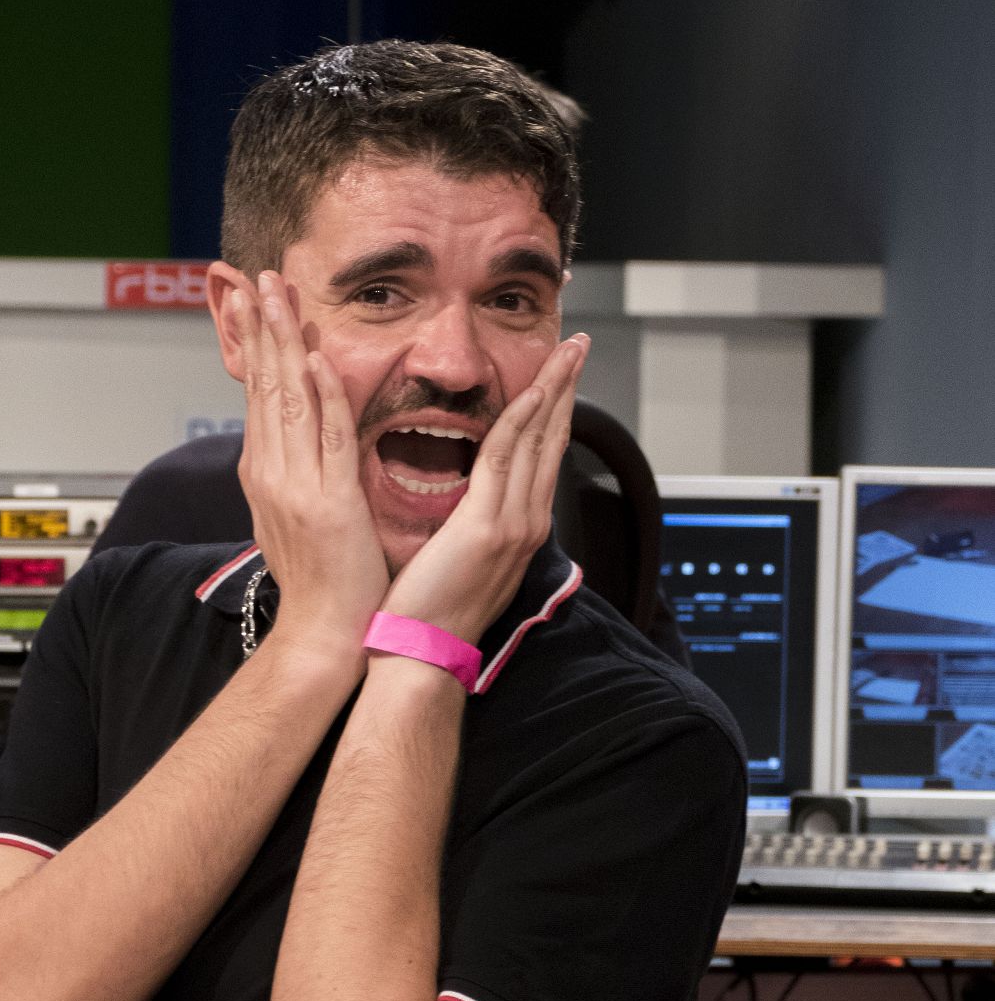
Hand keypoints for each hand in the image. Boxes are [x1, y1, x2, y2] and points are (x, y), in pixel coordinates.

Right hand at [231, 273, 389, 666]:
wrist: (323, 634)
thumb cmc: (318, 582)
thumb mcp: (292, 517)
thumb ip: (290, 475)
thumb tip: (287, 445)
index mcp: (264, 475)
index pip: (258, 395)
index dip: (255, 345)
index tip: (251, 302)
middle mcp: (272, 474)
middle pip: (265, 386)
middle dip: (261, 327)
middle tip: (258, 278)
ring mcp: (297, 486)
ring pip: (289, 399)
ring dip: (284, 343)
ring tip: (278, 296)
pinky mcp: (330, 502)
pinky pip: (327, 437)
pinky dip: (321, 397)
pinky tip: (314, 360)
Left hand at [381, 334, 589, 644]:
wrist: (422, 655)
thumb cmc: (431, 612)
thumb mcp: (463, 558)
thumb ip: (474, 522)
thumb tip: (469, 496)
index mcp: (521, 529)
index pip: (545, 456)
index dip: (556, 410)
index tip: (560, 374)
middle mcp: (528, 523)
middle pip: (555, 439)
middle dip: (568, 388)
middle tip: (578, 345)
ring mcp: (513, 525)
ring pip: (539, 441)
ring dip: (554, 390)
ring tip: (566, 352)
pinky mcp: (486, 526)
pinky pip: (507, 459)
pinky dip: (522, 421)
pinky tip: (533, 391)